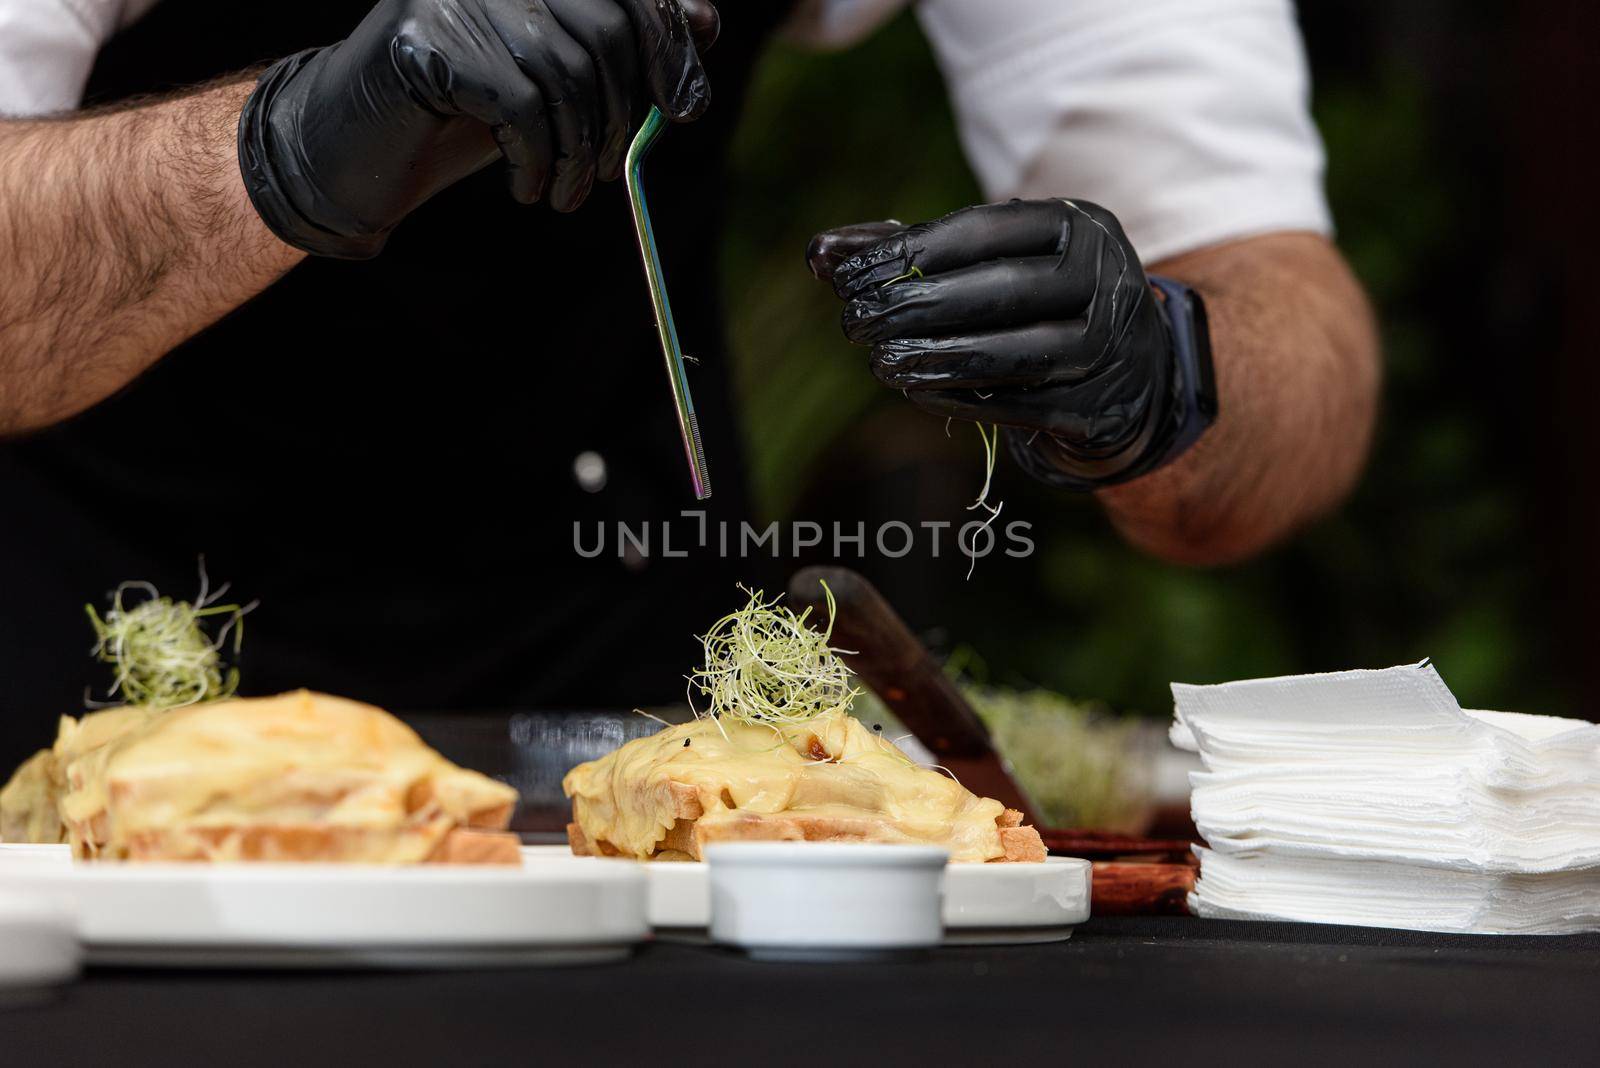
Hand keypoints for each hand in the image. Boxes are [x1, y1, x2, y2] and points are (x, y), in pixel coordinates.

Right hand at [239, 0, 719, 257]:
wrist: (357, 150)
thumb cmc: (466, 114)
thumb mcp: (557, 81)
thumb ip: (623, 45)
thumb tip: (706, 22)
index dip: (667, 43)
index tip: (687, 107)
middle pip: (604, 29)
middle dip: (620, 115)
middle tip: (607, 175)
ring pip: (565, 74)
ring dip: (580, 153)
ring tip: (568, 195)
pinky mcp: (421, 38)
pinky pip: (519, 104)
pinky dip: (537, 160)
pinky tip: (527, 188)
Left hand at [808, 199, 1213, 489]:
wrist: (1128, 380)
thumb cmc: (1038, 307)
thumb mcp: (989, 266)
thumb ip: (906, 254)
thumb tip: (818, 253)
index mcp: (1080, 227)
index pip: (989, 228)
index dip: (915, 250)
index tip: (850, 274)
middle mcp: (1109, 279)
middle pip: (1004, 288)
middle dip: (919, 306)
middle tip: (855, 322)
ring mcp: (1112, 347)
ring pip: (1016, 353)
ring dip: (937, 358)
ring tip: (880, 361)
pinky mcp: (1101, 407)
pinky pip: (1022, 405)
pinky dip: (963, 399)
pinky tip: (915, 390)